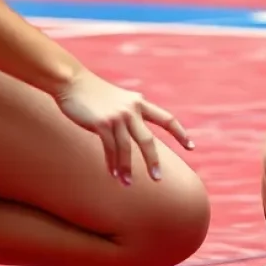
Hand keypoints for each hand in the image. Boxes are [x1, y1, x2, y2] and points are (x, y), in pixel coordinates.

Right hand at [55, 69, 193, 185]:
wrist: (73, 82)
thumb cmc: (94, 93)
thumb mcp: (120, 99)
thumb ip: (130, 111)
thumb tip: (136, 129)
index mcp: (139, 102)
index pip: (167, 119)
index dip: (180, 133)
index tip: (191, 147)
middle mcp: (132, 109)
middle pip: (148, 140)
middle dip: (153, 161)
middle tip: (157, 179)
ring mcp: (117, 116)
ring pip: (127, 148)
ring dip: (127, 169)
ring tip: (127, 184)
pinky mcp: (101, 123)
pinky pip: (110, 149)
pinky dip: (112, 163)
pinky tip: (114, 174)